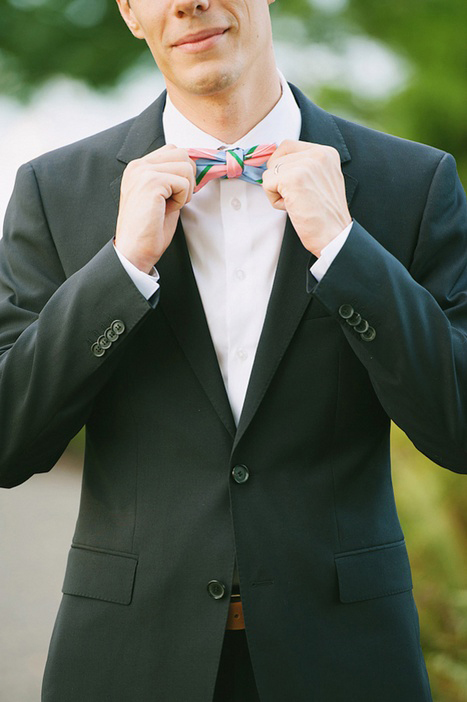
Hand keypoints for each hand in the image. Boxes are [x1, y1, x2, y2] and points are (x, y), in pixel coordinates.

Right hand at [115, 145, 195, 271]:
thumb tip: (193, 169)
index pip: (172, 151)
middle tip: (176, 199)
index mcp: (139, 168)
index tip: (178, 192)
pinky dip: (181, 199)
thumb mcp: (161, 197)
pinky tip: (167, 210)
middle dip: (188, 178)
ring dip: (185, 189)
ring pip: (186, 166)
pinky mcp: (151, 182)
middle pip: (182, 153)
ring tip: (170, 205)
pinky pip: (183, 182)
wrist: (134, 250)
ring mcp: (143, 172)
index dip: (184, 172)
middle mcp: (138, 166)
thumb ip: (172, 178)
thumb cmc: (148, 229)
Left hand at [262, 140, 351, 256]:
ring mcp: (305, 165)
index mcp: (326, 152)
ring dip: (277, 191)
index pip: (287, 146)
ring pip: (270, 172)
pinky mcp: (292, 178)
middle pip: (276, 158)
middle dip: (280, 180)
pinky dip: (275, 200)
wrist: (333, 235)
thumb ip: (304, 166)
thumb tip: (275, 163)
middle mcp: (318, 154)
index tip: (292, 185)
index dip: (281, 166)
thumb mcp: (321, 180)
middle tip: (298, 197)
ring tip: (297, 203)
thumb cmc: (325, 215)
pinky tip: (293, 207)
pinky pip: (267, 184)